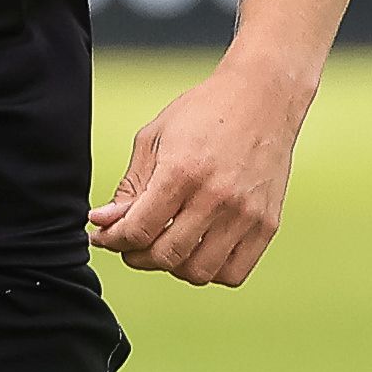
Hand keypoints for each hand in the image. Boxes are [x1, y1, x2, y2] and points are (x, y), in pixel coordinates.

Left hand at [88, 62, 311, 287]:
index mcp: (182, 171)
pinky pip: (233, 273)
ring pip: (198, 272)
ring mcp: (245, 214)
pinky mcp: (267, 224)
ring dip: (174, 266)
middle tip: (132, 242)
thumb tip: (104, 223)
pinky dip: (210, 271)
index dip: (113, 240)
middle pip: (165, 256)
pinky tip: (199, 249)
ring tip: (167, 244)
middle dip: (137, 255)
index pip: (138, 230)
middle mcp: (216, 197)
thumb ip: (130, 186)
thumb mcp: (154, 139)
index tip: (105, 236)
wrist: (263, 98)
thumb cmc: (206, 112)